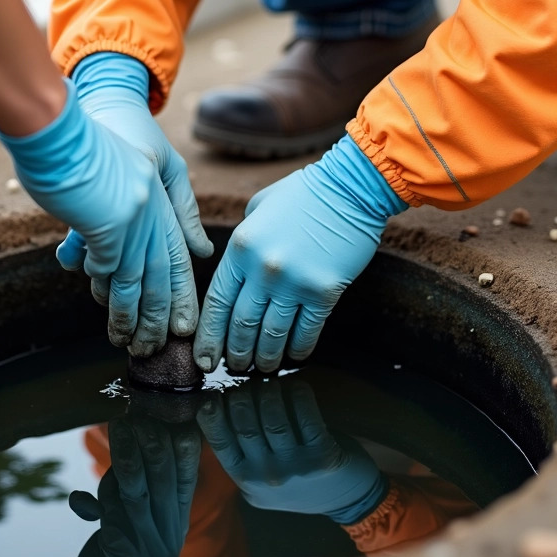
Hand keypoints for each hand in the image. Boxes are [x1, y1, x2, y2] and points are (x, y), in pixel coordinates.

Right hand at [0, 79, 194, 355]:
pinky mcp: (103, 222)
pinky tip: (100, 299)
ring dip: (129, 314)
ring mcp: (129, 219)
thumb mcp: (155, 161)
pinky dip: (102, 283)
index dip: (181, 294)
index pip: (178, 256)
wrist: (62, 120)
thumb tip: (201, 250)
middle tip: (154, 346)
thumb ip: (179, 204)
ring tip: (126, 340)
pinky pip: (105, 264)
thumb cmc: (102, 132)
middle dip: (158, 315)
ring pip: (134, 279)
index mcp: (162, 199)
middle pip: (160, 275)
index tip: (183, 326)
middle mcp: (151, 212)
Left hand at [69, 418, 200, 556]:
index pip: (186, 482)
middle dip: (155, 448)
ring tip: (120, 431)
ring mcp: (148, 550)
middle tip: (144, 420)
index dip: (184, 451)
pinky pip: (112, 518)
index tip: (177, 422)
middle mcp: (169, 537)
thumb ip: (131, 484)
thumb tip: (127, 440)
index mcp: (175, 523)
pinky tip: (86, 489)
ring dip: (127, 460)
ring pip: (138, 496)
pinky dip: (101, 496)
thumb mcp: (132, 513)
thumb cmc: (117, 546)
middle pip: (165, 485)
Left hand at [193, 136, 406, 372]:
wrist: (352, 187)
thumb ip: (242, 242)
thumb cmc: (303, 194)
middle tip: (234, 368)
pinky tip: (293, 358)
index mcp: (240, 248)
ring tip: (261, 369)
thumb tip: (236, 270)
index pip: (216, 302)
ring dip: (264, 357)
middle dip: (235, 352)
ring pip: (271, 334)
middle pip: (241, 324)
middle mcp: (262, 269)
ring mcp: (293, 282)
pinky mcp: (324, 291)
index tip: (204, 358)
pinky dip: (298, 349)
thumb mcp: (258, 209)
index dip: (209, 336)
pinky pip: (306, 331)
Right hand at [196, 378, 387, 523]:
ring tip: (273, 382)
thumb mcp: (262, 478)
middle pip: (245, 423)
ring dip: (271, 390)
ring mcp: (295, 468)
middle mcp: (267, 477)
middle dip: (244, 395)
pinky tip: (297, 386)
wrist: (347, 500)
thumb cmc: (299, 480)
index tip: (215, 393)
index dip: (212, 413)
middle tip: (250, 382)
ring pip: (273, 416)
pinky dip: (298, 393)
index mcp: (246, 480)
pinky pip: (305, 413)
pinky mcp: (322, 456)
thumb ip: (242, 453)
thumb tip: (217, 405)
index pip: (219, 441)